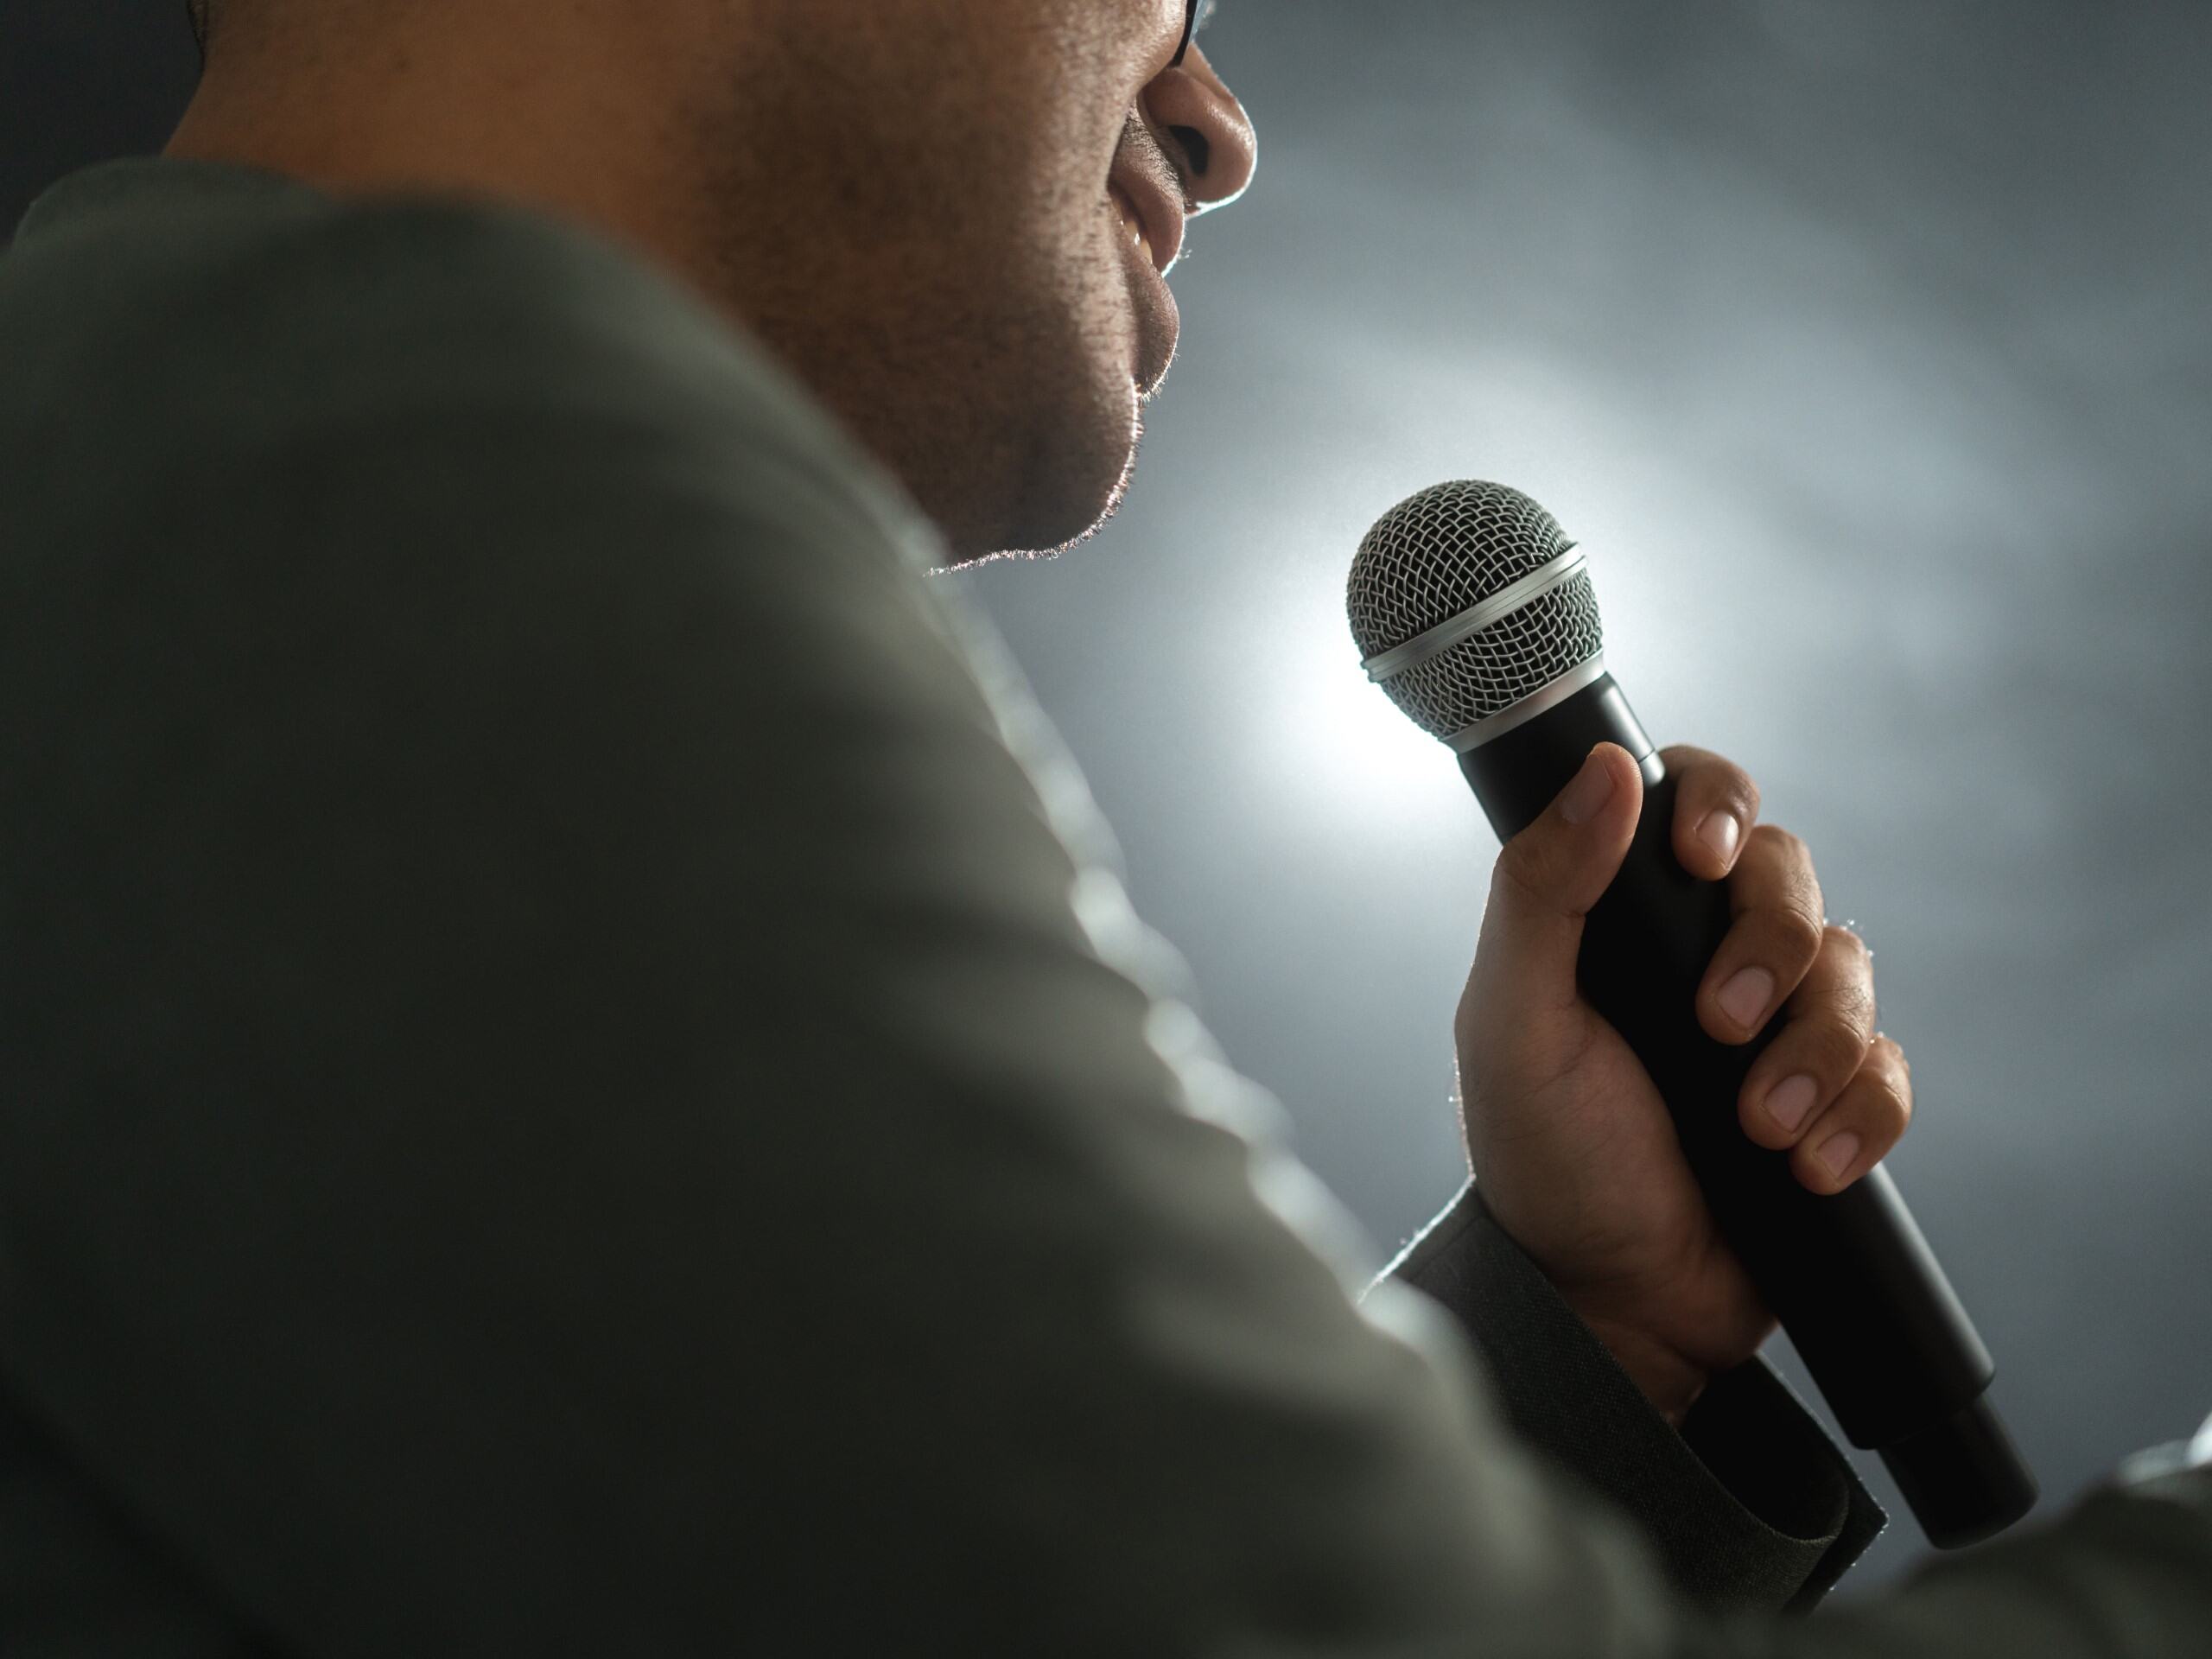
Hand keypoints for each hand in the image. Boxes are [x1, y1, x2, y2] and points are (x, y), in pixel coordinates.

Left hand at [1454, 742, 1914, 1425]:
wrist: (1610, 1300)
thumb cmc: (1544, 1157)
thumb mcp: (1514, 1023)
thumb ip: (1540, 893)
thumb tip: (1603, 767)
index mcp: (1623, 913)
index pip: (1695, 799)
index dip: (1717, 803)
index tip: (1701, 856)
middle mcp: (1705, 950)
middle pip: (1790, 874)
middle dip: (1769, 946)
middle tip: (1717, 1026)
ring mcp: (1776, 1022)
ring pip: (1851, 969)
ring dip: (1814, 1048)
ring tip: (1757, 1126)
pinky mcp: (1831, 1099)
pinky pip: (1887, 1071)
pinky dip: (1859, 1114)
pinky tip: (1807, 1167)